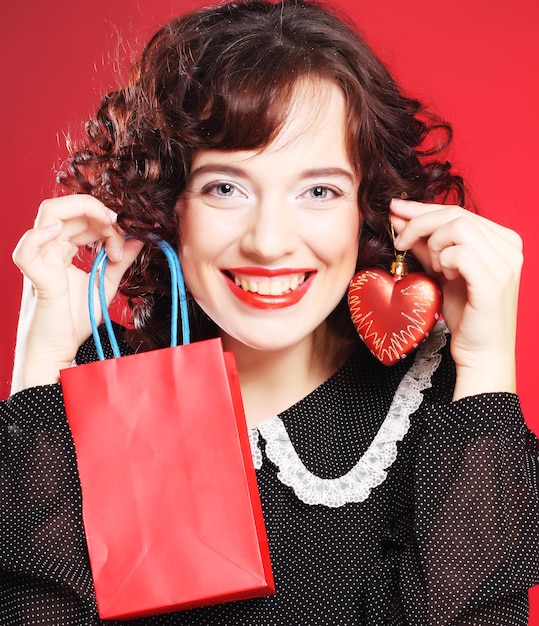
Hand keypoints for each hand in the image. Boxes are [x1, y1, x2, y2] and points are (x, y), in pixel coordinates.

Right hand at [11, 195, 143, 391]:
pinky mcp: (35, 277)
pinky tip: (63, 233)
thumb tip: (139, 239)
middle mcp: (48, 249)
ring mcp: (40, 260)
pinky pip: (27, 249)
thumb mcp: (106, 285)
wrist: (59, 350)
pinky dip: (41, 235)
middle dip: (101, 213)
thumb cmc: (75, 321)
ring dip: (84, 211)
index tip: (130, 237)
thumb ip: (120, 261)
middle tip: (123, 230)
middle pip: (68, 209)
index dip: (107, 219)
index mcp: (62, 249)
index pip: (81, 216)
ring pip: (49, 214)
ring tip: (109, 226)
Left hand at [389, 198, 522, 399]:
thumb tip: (400, 219)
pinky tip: (444, 275)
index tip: (395, 210)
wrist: (481, 352)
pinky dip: (444, 260)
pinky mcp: (494, 282)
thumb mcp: (442, 272)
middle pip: (456, 213)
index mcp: (501, 240)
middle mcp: (509, 247)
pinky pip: (461, 253)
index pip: (458, 211)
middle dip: (419, 223)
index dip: (423, 208)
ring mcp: (505, 263)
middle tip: (399, 240)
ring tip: (433, 267)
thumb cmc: (465, 314)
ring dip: (434, 244)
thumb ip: (426, 245)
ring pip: (458, 227)